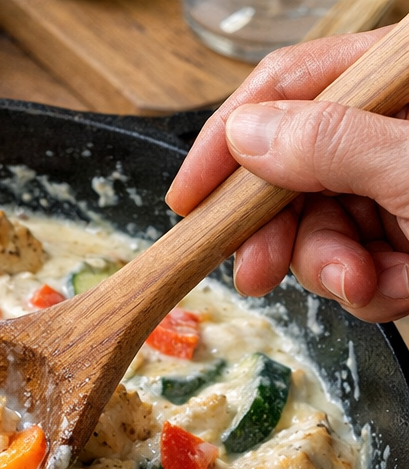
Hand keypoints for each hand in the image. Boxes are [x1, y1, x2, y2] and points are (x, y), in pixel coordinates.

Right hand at [166, 29, 408, 322]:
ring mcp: (397, 180)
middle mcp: (391, 124)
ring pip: (319, 226)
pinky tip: (399, 286)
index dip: (228, 140)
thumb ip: (331, 144)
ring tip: (366, 284)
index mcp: (399, 76)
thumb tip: (243, 134)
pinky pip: (355, 262)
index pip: (289, 84)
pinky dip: (370, 287)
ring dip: (332, 269)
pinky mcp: (407, 230)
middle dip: (281, 232)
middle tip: (259, 274)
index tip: (187, 199)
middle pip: (293, 167)